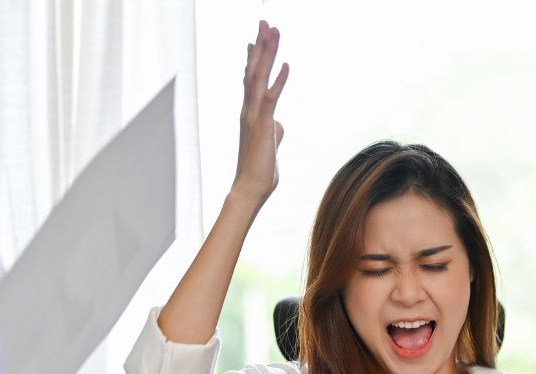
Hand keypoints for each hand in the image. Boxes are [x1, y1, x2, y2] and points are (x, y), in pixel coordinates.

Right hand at [234, 20, 289, 203]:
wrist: (251, 189)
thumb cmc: (260, 170)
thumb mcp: (270, 144)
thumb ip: (273, 129)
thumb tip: (278, 123)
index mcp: (251, 112)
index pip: (250, 79)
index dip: (253, 58)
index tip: (255, 38)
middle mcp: (249, 109)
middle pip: (254, 70)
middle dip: (260, 45)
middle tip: (265, 22)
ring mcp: (254, 116)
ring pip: (259, 77)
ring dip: (267, 54)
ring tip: (273, 31)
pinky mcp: (262, 126)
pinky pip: (271, 98)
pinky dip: (279, 81)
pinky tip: (287, 65)